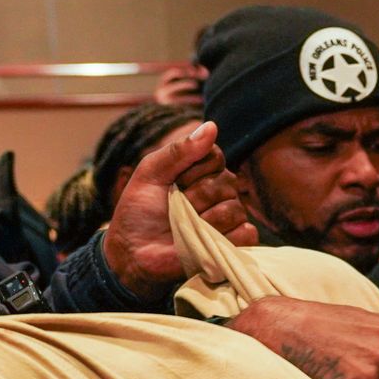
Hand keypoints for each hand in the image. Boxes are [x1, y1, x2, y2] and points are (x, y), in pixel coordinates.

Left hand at [103, 119, 257, 300]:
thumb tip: (212, 125)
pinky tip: (205, 241)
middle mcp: (219, 191)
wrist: (132, 252)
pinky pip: (246, 234)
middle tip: (175, 210)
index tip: (172, 183)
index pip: (215, 156)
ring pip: (235, 209)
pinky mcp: (233, 244)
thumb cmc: (138, 212)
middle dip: (195, 198)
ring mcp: (227, 219)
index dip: (193, 170)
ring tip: (186, 229)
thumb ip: (178, 150)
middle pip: (226, 183)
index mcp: (202, 170)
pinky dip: (226, 238)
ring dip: (205, 220)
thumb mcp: (150, 173)